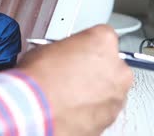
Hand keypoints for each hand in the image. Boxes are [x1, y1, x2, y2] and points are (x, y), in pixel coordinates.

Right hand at [18, 25, 132, 135]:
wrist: (35, 111)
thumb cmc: (39, 80)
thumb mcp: (45, 49)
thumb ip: (65, 51)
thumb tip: (61, 56)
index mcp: (103, 42)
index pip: (101, 36)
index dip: (85, 45)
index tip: (76, 53)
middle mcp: (117, 67)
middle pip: (111, 64)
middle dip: (94, 69)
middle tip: (71, 74)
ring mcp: (117, 95)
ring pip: (110, 89)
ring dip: (94, 90)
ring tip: (68, 94)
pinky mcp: (112, 116)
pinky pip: (104, 108)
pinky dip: (92, 109)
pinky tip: (71, 108)